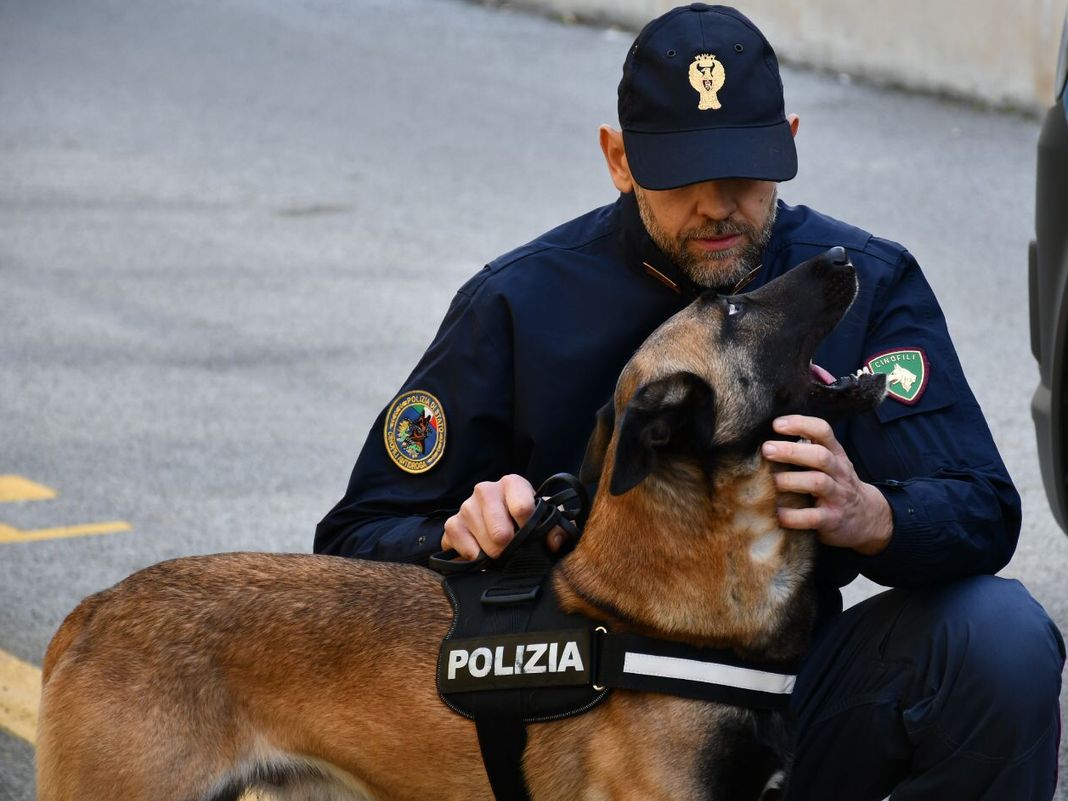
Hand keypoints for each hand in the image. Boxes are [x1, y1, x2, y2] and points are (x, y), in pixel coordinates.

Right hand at [442, 474, 568, 559]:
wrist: (499, 526)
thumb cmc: (525, 521)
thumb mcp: (544, 520)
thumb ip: (556, 528)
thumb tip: (554, 541)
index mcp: (512, 483)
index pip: (522, 507)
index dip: (529, 529)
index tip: (532, 537)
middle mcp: (486, 489)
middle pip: (500, 531)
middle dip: (509, 547)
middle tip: (514, 549)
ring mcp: (466, 506)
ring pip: (483, 542)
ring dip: (493, 553)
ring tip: (499, 551)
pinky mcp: (452, 523)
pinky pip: (462, 546)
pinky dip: (473, 556)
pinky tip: (481, 554)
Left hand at [760, 415, 892, 555]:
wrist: (868, 517)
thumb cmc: (836, 484)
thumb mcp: (830, 463)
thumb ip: (807, 449)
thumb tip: (769, 438)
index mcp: (836, 454)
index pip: (823, 431)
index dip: (801, 424)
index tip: (776, 424)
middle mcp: (839, 472)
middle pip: (819, 456)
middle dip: (791, 451)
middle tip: (767, 449)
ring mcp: (838, 496)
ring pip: (817, 483)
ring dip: (791, 480)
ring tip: (772, 481)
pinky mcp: (832, 519)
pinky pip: (812, 517)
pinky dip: (793, 516)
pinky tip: (777, 512)